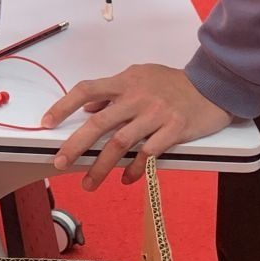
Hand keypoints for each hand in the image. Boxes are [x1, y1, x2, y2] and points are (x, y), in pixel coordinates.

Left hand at [42, 64, 231, 186]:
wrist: (213, 85)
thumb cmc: (173, 83)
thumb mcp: (140, 76)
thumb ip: (115, 92)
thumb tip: (89, 108)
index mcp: (125, 82)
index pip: (87, 90)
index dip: (64, 106)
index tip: (46, 123)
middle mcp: (137, 97)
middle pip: (99, 123)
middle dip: (75, 145)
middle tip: (59, 163)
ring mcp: (156, 114)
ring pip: (121, 144)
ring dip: (102, 166)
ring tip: (88, 184)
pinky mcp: (174, 130)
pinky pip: (149, 154)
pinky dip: (135, 170)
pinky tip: (126, 180)